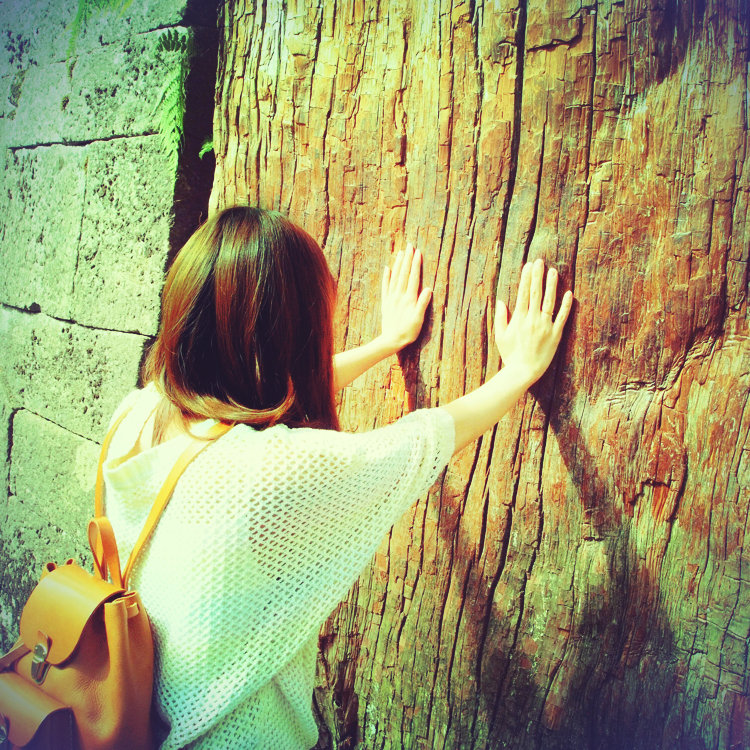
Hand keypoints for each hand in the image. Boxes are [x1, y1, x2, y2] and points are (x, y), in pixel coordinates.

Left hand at [380, 242, 432, 351]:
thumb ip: (422, 304)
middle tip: (410, 245)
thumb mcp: (418, 320)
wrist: (391, 340)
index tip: (418, 252)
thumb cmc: (408, 332)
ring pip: (395, 277)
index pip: (413, 277)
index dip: (416, 264)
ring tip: (401, 252)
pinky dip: (386, 276)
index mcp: (409, 299)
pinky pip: (385, 286)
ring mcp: (391, 298)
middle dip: (407, 259)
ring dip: (398, 264)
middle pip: (404, 274)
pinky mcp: (386, 303)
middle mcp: (399, 296)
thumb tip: (429, 289)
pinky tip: (388, 268)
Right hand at [494, 258, 572, 385]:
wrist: (523, 371)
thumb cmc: (510, 355)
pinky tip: (569, 293)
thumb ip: (500, 318)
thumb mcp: (500, 336)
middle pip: (535, 293)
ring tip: (553, 271)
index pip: (522, 293)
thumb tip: (501, 301)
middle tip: (540, 261)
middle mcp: (532, 319)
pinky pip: (562, 317)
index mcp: (518, 319)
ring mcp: (545, 326)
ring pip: (549, 301)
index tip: (528, 266)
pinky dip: (566, 305)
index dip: (526, 278)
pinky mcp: (555, 334)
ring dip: (551, 285)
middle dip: (537, 276)